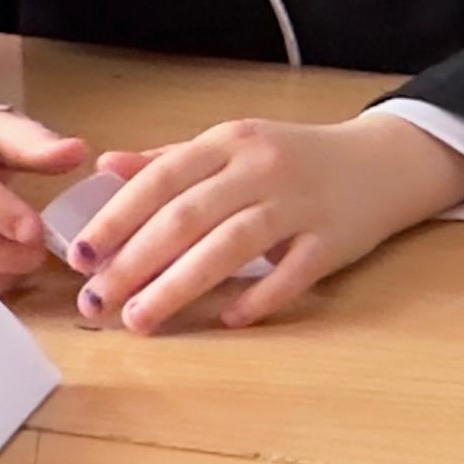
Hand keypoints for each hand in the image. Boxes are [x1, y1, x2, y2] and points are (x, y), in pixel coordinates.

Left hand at [67, 115, 463, 334]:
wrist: (384, 162)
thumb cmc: (296, 159)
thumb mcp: (233, 147)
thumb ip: (170, 160)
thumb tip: (105, 169)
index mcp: (231, 142)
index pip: (161, 179)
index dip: (117, 218)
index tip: (79, 256)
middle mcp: (263, 168)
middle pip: (188, 217)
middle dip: (134, 264)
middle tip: (95, 303)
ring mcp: (302, 204)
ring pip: (230, 247)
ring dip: (178, 287)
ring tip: (138, 321)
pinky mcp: (334, 240)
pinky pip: (290, 274)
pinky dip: (257, 299)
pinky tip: (226, 321)